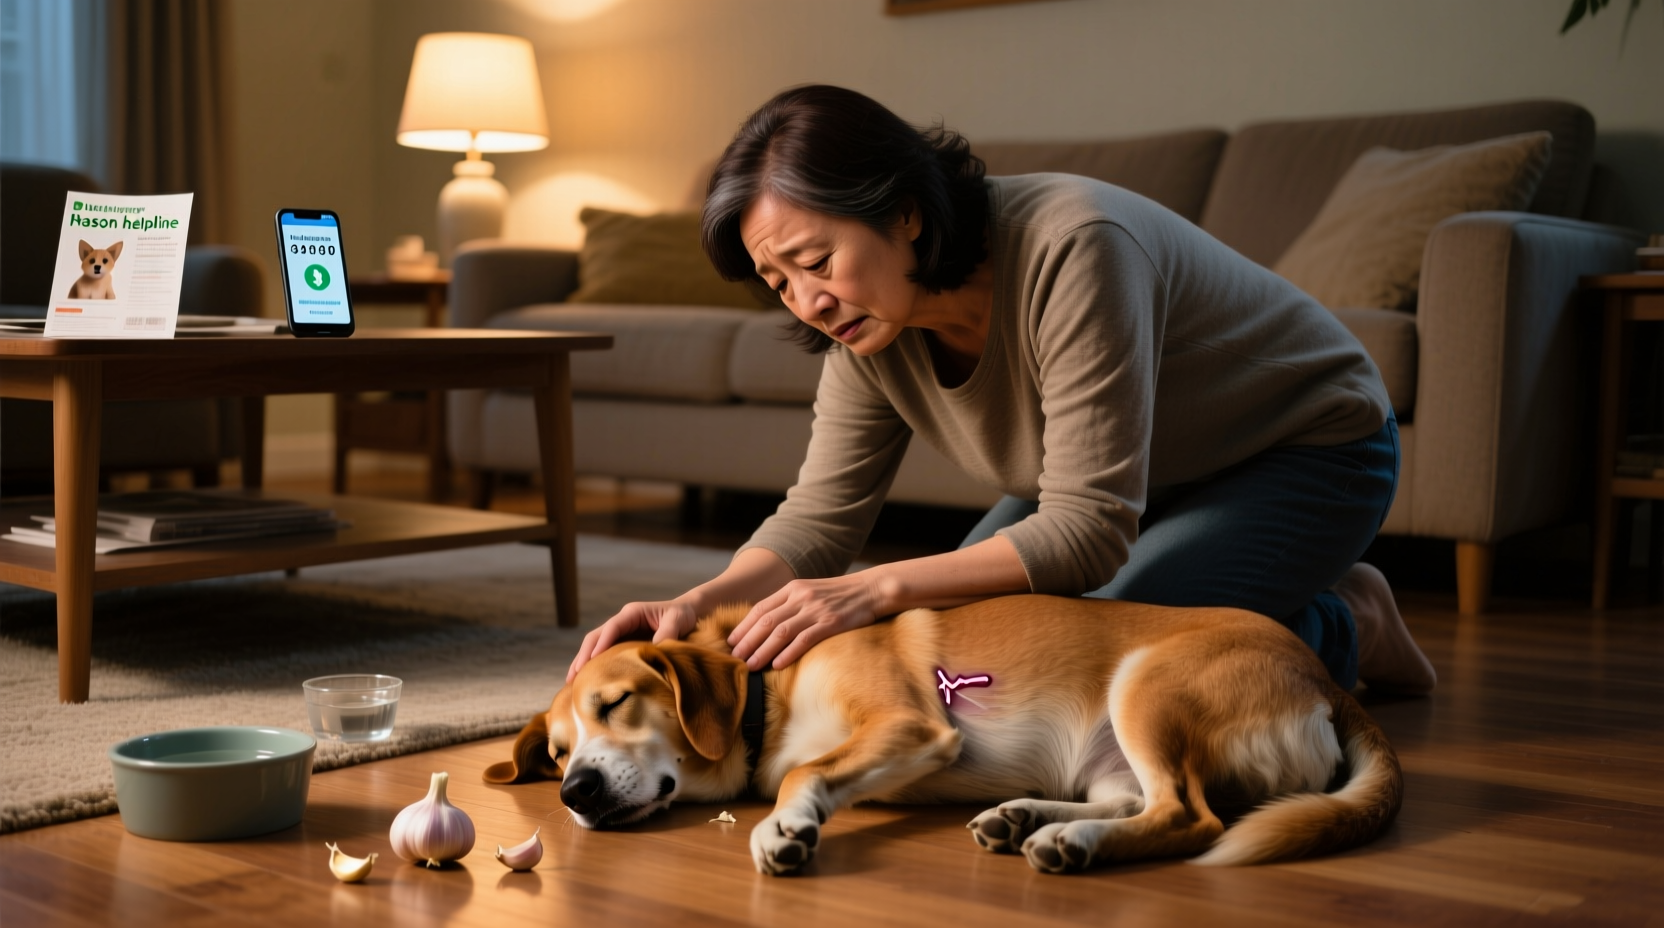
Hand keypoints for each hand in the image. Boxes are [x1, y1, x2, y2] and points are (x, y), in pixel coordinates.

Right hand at [567, 600, 698, 682]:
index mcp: (632, 613)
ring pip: (595, 647)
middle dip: (583, 656)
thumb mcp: (678, 619)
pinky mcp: (622, 645)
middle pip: (596, 638)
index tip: (591, 660)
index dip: (601, 643)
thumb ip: (668, 632)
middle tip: (573, 677)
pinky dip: (593, 667)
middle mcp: (622, 623)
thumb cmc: (683, 615)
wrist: (688, 614)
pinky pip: (604, 655)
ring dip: (582, 663)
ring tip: (571, 683)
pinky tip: (587, 682)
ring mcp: (620, 634)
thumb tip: (656, 650)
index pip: (612, 627)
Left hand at [728, 574, 884, 670]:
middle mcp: (801, 597)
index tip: (732, 642)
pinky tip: (777, 665)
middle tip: (734, 658)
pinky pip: (804, 640)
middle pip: (766, 621)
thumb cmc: (841, 595)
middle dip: (748, 641)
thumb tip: (769, 625)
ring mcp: (816, 609)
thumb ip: (792, 604)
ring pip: (781, 632)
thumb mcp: (812, 592)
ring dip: (762, 650)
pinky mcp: (831, 623)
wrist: (873, 589)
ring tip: (750, 665)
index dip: (744, 626)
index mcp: (794, 588)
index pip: (761, 608)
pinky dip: (788, 653)